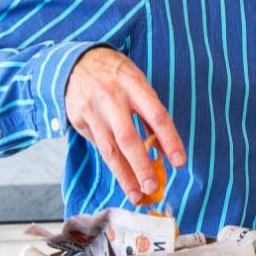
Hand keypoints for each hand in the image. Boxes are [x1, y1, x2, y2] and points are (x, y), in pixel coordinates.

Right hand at [64, 46, 184, 201]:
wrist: (76, 61)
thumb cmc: (115, 74)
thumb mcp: (138, 83)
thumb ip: (150, 114)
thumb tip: (163, 149)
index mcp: (133, 84)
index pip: (157, 116)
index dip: (170, 141)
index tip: (179, 162)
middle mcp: (111, 98)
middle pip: (129, 138)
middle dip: (142, 166)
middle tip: (154, 187)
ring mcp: (92, 110)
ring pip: (109, 150)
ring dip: (124, 176)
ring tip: (137, 195)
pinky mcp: (78, 120)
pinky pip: (97, 146)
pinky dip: (111, 162)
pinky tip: (121, 176)